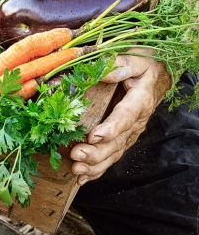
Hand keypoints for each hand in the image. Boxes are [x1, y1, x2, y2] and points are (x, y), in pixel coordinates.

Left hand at [70, 48, 171, 184]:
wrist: (159, 73)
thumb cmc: (146, 64)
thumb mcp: (138, 57)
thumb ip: (123, 63)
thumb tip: (106, 70)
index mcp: (139, 100)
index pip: (126, 116)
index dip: (111, 128)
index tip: (94, 136)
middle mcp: (136, 121)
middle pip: (118, 141)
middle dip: (97, 152)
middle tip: (76, 155)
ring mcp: (130, 132)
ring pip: (114, 153)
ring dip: (95, 164)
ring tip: (77, 169)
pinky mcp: (123, 138)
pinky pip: (112, 156)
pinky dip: (98, 169)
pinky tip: (83, 177)